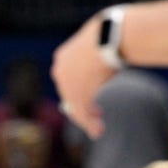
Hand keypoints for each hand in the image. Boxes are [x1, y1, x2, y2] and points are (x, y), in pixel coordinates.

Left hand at [50, 13, 115, 138]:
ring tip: (98, 130)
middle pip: (68, 96)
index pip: (66, 81)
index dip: (78, 94)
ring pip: (75, 107)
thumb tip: (105, 55)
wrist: (107, 37)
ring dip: (86, 120)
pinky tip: (98, 130)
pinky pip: (80, 112)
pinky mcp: (76, 93)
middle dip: (82, 109)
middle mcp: (59, 71)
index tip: (89, 102)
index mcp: (63, 58)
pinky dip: (89, 124)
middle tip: (96, 117)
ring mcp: (66, 82)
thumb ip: (94, 60)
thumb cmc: (107, 39)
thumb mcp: (98, 48)